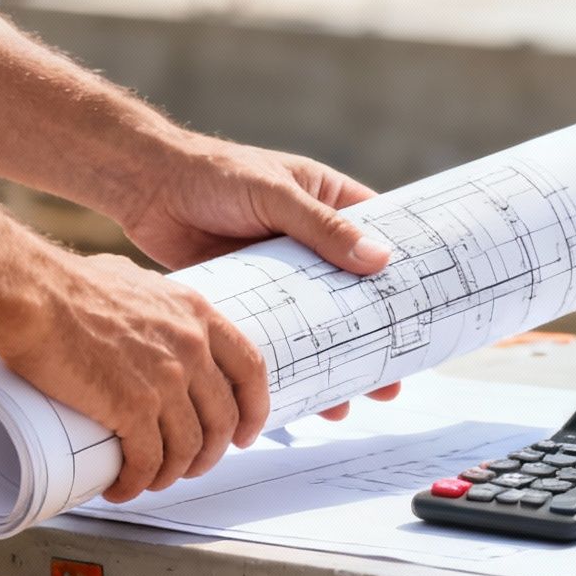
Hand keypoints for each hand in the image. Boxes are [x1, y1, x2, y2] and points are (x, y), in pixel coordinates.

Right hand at [0, 252, 268, 501]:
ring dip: (173, 472)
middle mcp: (192, 349)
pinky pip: (148, 460)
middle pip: (223, 417)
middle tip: (192, 465)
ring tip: (152, 480)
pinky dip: (138, 481)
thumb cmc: (66, 284)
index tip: (244, 432)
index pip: (250, 369)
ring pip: (188, 446)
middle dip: (210, 452)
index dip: (253, 408)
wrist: (31, 294)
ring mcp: (167, 380)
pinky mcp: (133, 407)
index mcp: (197, 316)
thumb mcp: (135, 282)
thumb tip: (147, 318)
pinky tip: (123, 487)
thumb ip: (153, 305)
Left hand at [109, 137, 400, 416]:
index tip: (430, 315)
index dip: (407, 278)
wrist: (145, 187)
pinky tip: (302, 396)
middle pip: (358, 297)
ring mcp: (284, 275)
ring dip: (337, 363)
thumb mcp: (275, 194)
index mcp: (332, 205)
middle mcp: (315, 244)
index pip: (383, 242)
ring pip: (321, 325)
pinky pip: (281, 337)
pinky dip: (293, 365)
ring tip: (351, 401)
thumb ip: (323, 229)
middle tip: (393, 381)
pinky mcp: (253, 297)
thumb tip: (380, 260)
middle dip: (377, 341)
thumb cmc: (214, 174)